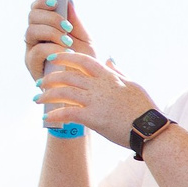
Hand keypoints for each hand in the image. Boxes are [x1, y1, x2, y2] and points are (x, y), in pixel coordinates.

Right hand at [23, 0, 93, 82]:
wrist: (86, 90)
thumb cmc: (86, 66)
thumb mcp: (86, 41)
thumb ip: (77, 23)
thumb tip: (69, 1)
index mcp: (47, 28)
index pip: (37, 9)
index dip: (42, 2)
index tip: (56, 1)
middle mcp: (36, 38)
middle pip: (32, 16)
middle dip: (50, 18)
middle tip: (68, 27)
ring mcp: (32, 50)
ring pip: (31, 31)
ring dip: (52, 33)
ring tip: (69, 42)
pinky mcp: (32, 65)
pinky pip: (36, 50)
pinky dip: (52, 48)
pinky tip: (66, 52)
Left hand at [39, 49, 155, 143]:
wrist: (150, 129)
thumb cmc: (145, 109)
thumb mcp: (134, 85)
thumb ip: (119, 73)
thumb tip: (110, 60)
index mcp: (109, 77)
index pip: (83, 60)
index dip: (65, 57)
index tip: (53, 58)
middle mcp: (100, 86)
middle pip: (68, 76)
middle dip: (51, 78)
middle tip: (40, 83)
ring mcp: (95, 101)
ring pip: (63, 92)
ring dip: (47, 95)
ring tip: (37, 99)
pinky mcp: (92, 117)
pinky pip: (67, 113)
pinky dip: (55, 115)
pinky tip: (47, 118)